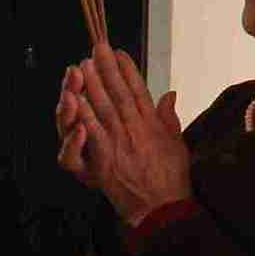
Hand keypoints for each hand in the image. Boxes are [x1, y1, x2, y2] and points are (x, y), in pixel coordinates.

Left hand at [59, 47, 191, 225]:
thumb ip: (169, 116)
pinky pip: (92, 132)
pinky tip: (76, 99)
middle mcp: (136, 127)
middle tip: (95, 49)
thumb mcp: (177, 142)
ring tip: (82, 66)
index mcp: (152, 123)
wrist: (162, 206)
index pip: (138, 90)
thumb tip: (170, 93)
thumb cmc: (171, 177)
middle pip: (117, 93)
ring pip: (102, 108)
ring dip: (92, 85)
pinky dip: (83, 115)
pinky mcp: (105, 158)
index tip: (119, 53)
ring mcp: (119, 141)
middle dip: (106, 69)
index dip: (128, 70)